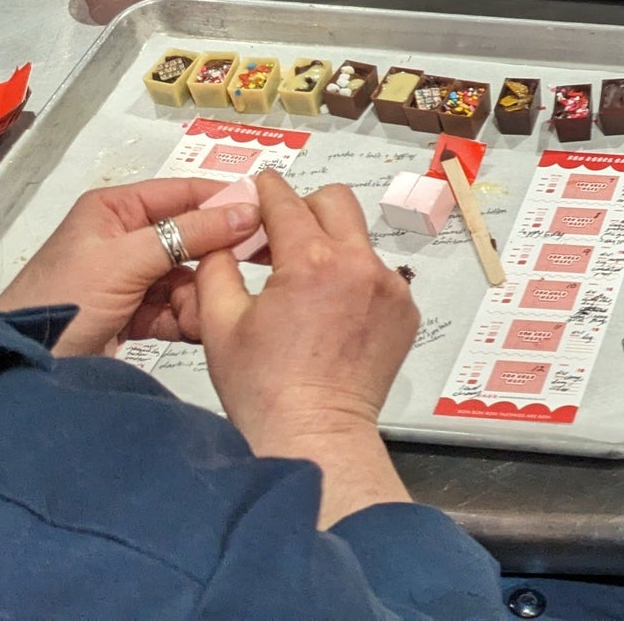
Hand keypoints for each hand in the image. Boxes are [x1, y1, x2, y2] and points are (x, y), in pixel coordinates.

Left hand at [0, 179, 261, 356]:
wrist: (27, 364)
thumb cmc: (68, 298)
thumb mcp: (128, 259)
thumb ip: (191, 233)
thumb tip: (250, 210)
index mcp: (116, 210)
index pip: (183, 193)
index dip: (224, 200)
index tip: (268, 212)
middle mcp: (126, 238)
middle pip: (190, 237)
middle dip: (215, 258)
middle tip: (254, 268)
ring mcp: (131, 278)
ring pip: (188, 276)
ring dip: (201, 295)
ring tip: (212, 312)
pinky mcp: (134, 313)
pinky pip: (176, 307)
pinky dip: (188, 318)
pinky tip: (199, 329)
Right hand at [197, 172, 416, 455]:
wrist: (314, 435)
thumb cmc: (263, 388)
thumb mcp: (220, 324)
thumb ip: (217, 267)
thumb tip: (224, 237)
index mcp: (312, 262)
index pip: (287, 202)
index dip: (267, 190)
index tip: (259, 187)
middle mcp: (360, 264)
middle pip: (336, 201)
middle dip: (305, 208)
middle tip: (279, 236)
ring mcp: (390, 287)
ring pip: (359, 240)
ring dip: (331, 247)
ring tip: (303, 285)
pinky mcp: (406, 311)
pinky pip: (378, 276)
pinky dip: (354, 281)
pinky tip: (330, 314)